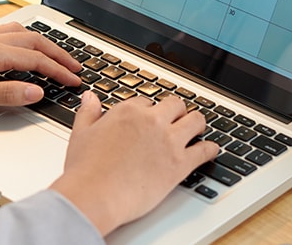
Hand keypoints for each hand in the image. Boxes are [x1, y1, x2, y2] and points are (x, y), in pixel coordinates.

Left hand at [0, 22, 81, 112]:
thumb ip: (8, 93)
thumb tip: (38, 91)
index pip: (36, 59)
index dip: (59, 71)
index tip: (75, 81)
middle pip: (34, 41)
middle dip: (58, 53)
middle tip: (75, 67)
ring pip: (21, 34)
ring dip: (42, 43)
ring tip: (56, 55)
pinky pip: (7, 35)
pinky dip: (25, 39)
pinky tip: (22, 48)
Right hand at [49, 91, 218, 235]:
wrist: (95, 195)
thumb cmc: (86, 170)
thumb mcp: (81, 134)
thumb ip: (88, 113)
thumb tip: (90, 97)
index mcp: (128, 112)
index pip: (147, 102)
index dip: (149, 110)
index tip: (150, 118)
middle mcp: (151, 121)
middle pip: (175, 105)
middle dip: (176, 111)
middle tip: (177, 119)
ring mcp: (169, 141)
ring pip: (196, 120)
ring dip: (197, 123)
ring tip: (197, 128)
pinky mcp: (180, 163)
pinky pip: (205, 150)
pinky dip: (210, 149)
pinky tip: (210, 150)